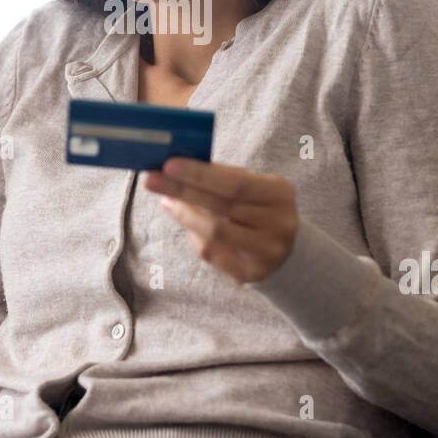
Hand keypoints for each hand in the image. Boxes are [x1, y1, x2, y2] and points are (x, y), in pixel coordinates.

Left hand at [142, 158, 298, 286]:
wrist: (285, 250)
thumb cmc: (259, 209)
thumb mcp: (253, 186)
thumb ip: (224, 177)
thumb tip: (180, 166)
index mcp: (280, 194)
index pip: (236, 182)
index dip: (200, 174)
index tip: (168, 164)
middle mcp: (279, 223)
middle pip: (222, 205)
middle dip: (183, 190)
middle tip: (152, 180)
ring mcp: (268, 251)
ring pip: (215, 232)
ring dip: (185, 215)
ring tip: (167, 201)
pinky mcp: (252, 273)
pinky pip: (213, 254)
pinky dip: (195, 237)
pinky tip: (186, 225)